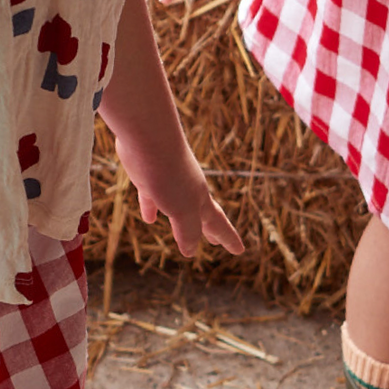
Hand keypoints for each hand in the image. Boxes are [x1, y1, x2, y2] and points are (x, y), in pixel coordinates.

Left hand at [111, 128, 243, 258]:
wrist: (149, 136)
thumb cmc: (170, 173)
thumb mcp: (182, 209)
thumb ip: (187, 230)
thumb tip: (190, 251)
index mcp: (200, 200)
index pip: (218, 224)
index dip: (228, 238)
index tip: (239, 251)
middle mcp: (187, 191)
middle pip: (201, 215)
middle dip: (209, 230)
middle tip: (217, 242)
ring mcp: (168, 183)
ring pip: (177, 208)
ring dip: (181, 222)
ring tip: (181, 234)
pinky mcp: (148, 177)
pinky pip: (152, 199)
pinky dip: (152, 209)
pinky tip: (149, 218)